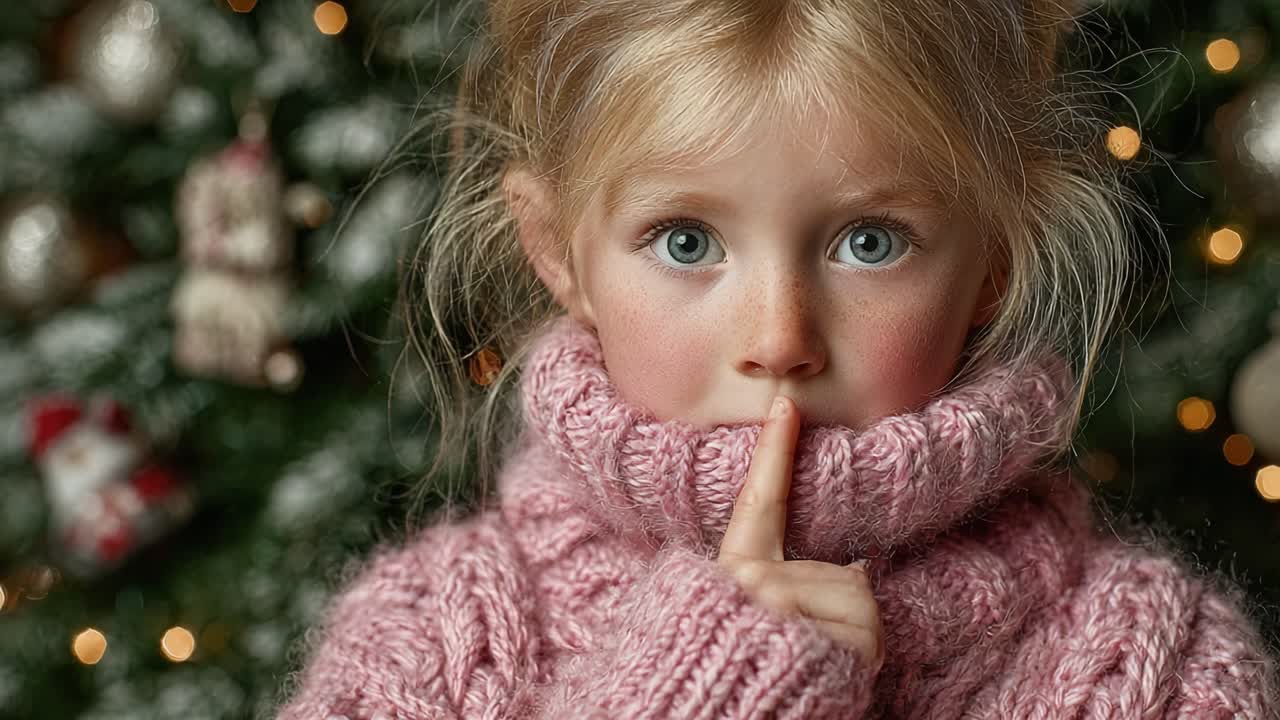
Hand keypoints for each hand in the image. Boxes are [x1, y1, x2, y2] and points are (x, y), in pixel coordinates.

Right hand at [716, 395, 883, 671]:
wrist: (697, 710)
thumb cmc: (724, 676)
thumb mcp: (738, 625)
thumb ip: (776, 588)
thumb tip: (856, 571)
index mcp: (728, 572)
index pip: (758, 503)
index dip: (775, 452)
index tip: (787, 405)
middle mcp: (746, 580)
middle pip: (848, 576)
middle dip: (850, 621)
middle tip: (813, 655)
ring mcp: (770, 605)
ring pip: (862, 604)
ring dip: (856, 644)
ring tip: (814, 668)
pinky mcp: (796, 632)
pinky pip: (862, 635)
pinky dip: (859, 662)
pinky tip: (823, 678)